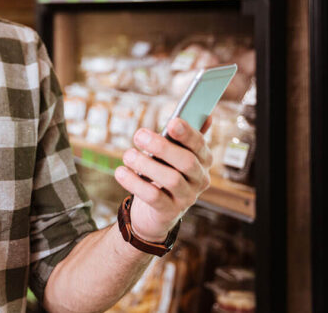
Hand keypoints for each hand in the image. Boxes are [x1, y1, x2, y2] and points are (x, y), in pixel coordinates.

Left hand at [114, 118, 212, 241]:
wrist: (156, 212)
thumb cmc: (165, 172)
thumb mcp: (173, 154)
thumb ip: (184, 136)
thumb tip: (207, 115)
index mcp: (203, 160)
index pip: (200, 144)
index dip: (187, 133)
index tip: (172, 122)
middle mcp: (200, 179)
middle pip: (186, 162)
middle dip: (162, 147)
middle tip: (138, 135)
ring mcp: (187, 197)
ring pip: (171, 179)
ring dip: (146, 164)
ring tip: (127, 155)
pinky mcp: (169, 212)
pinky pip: (153, 197)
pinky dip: (135, 183)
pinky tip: (120, 172)